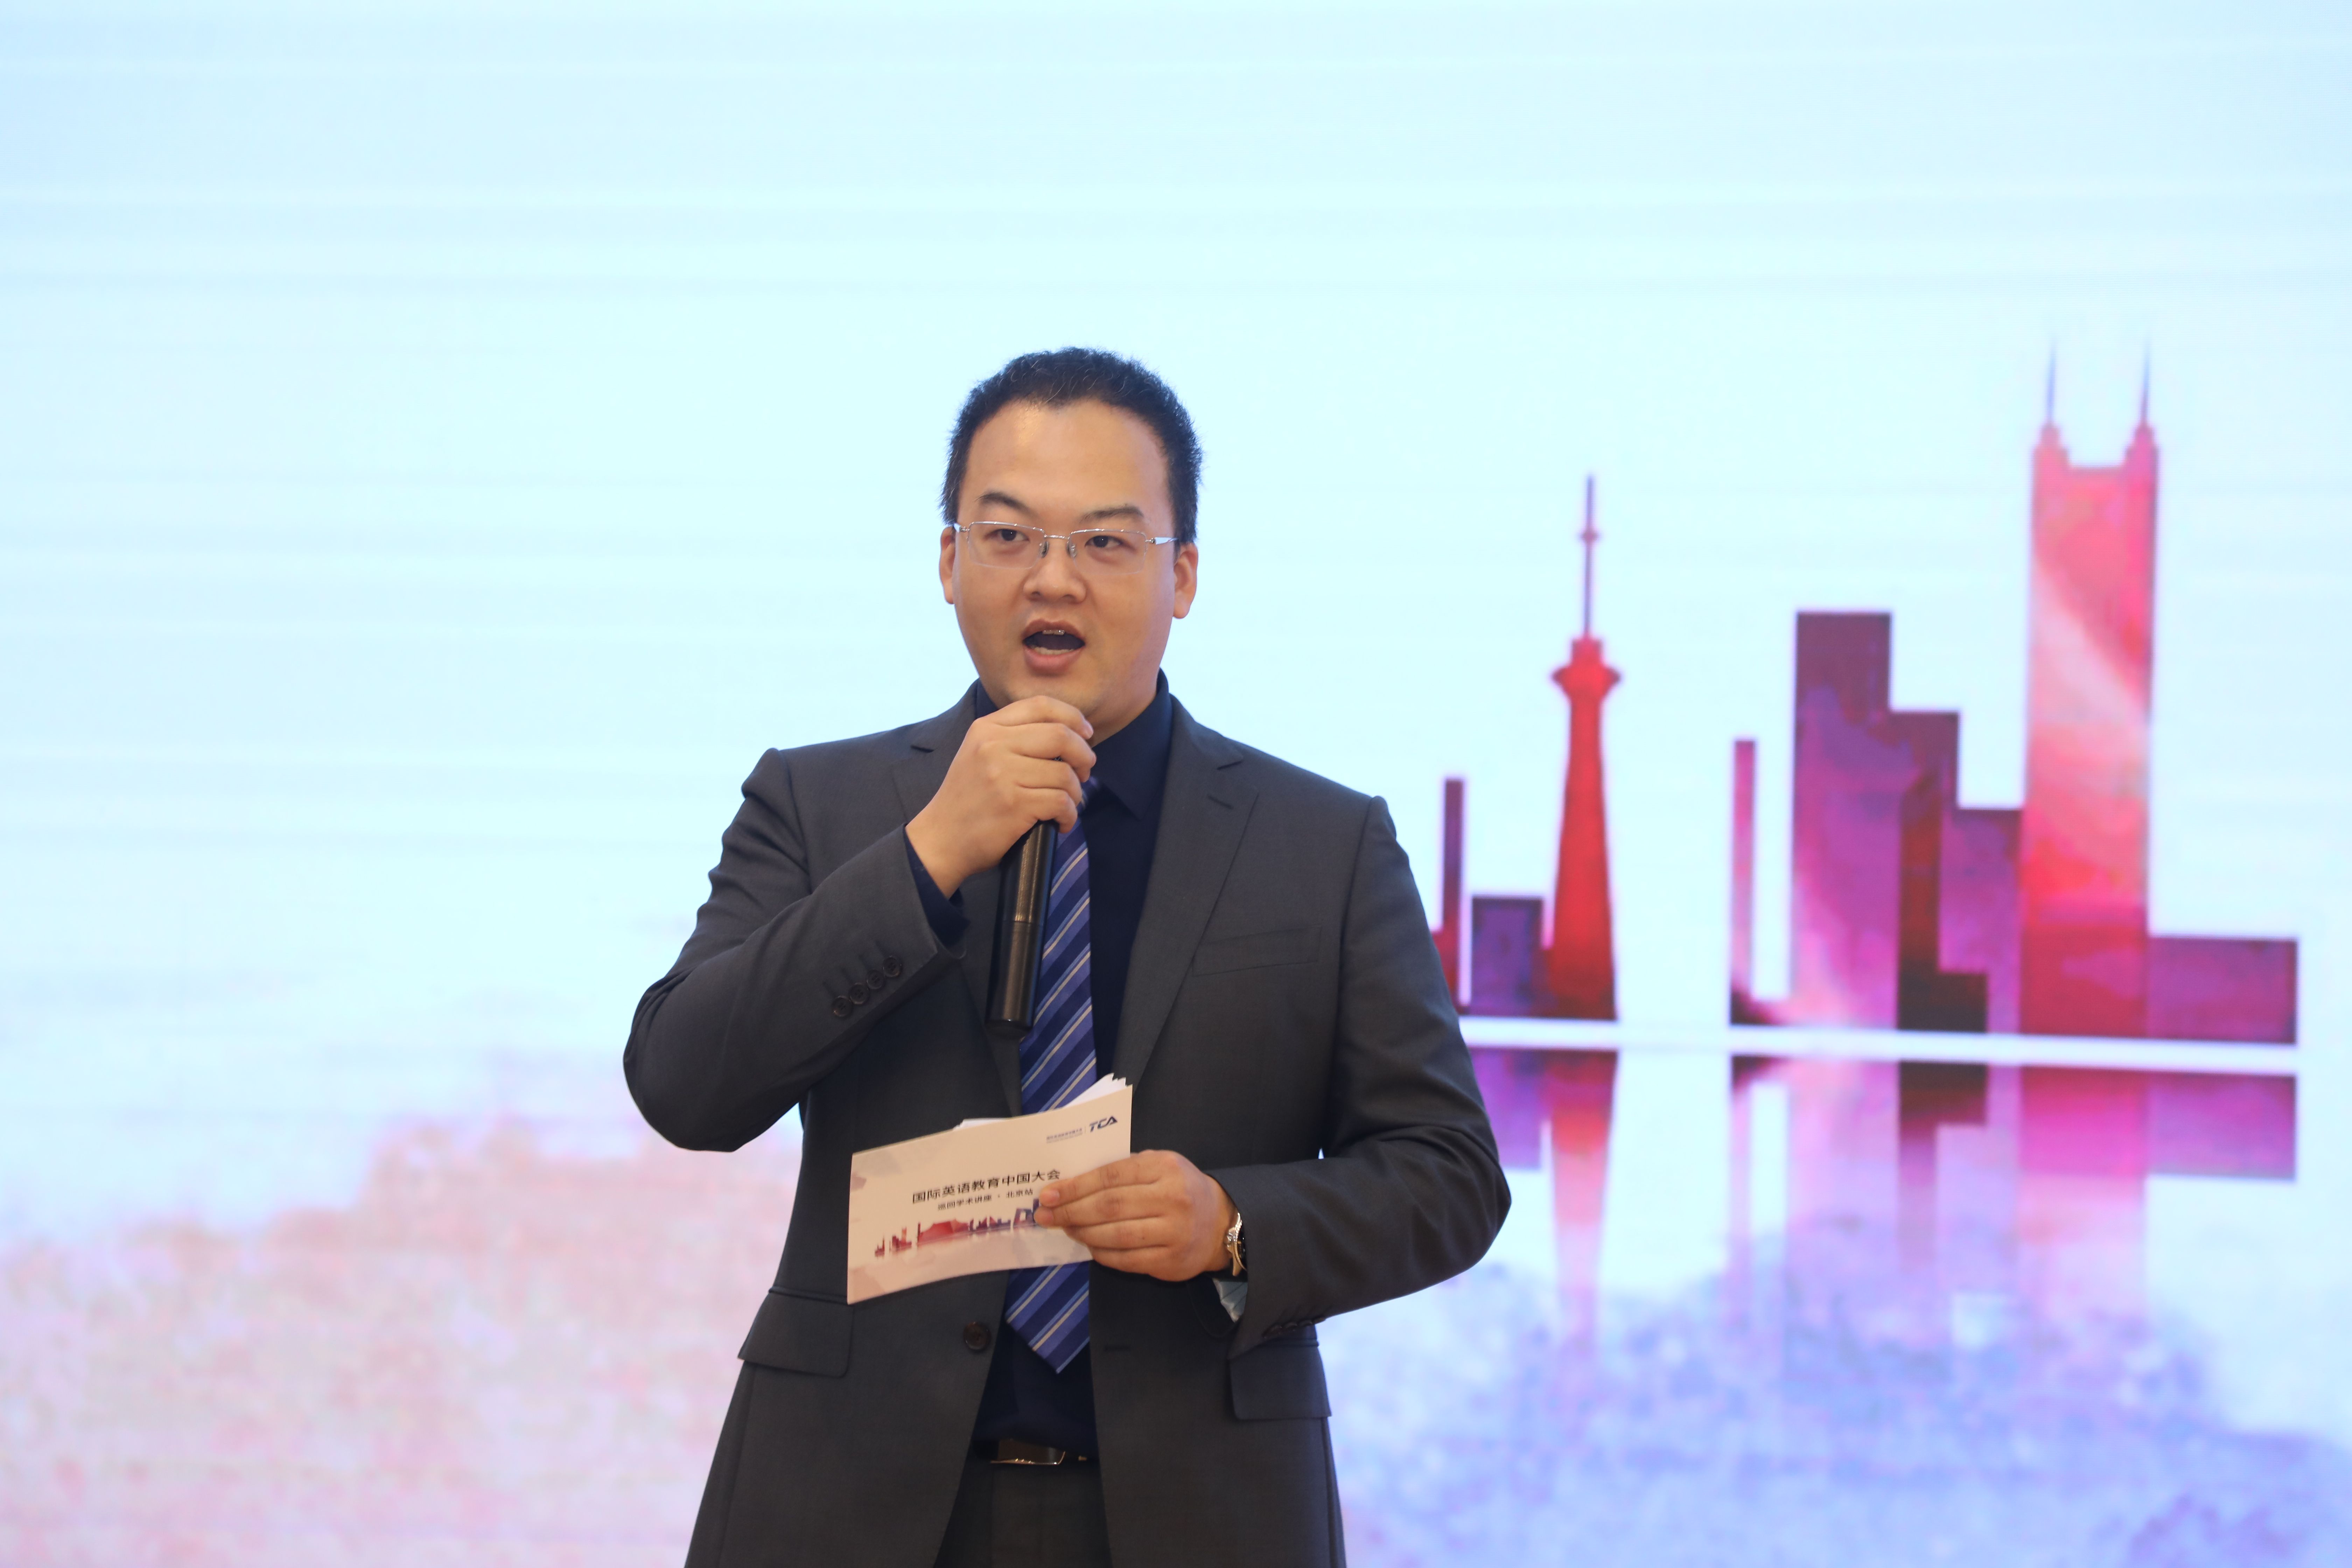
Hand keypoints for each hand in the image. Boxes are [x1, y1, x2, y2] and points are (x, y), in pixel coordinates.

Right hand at [906, 696, 1094, 895]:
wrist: (941, 840)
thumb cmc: (968, 799)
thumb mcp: (979, 754)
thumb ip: (1013, 736)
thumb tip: (1068, 733)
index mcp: (986, 728)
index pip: (1042, 705)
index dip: (1073, 717)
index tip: (1085, 734)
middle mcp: (993, 745)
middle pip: (1060, 735)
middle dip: (1083, 755)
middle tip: (1084, 773)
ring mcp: (1003, 775)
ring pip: (1064, 772)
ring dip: (1076, 792)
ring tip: (1068, 803)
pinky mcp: (1013, 805)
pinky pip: (1061, 802)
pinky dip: (1070, 814)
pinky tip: (1061, 822)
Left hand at [1036, 1150, 1236, 1281]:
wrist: (1221, 1221)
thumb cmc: (1179, 1188)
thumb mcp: (1159, 1165)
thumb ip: (1124, 1170)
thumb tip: (1073, 1185)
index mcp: (1164, 1167)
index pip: (1110, 1176)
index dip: (1075, 1187)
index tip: (1049, 1194)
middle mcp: (1172, 1199)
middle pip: (1109, 1207)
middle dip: (1071, 1211)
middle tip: (1046, 1216)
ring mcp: (1174, 1233)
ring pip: (1116, 1235)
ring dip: (1083, 1233)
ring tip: (1066, 1229)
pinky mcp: (1171, 1262)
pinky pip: (1127, 1260)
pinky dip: (1102, 1254)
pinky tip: (1089, 1246)